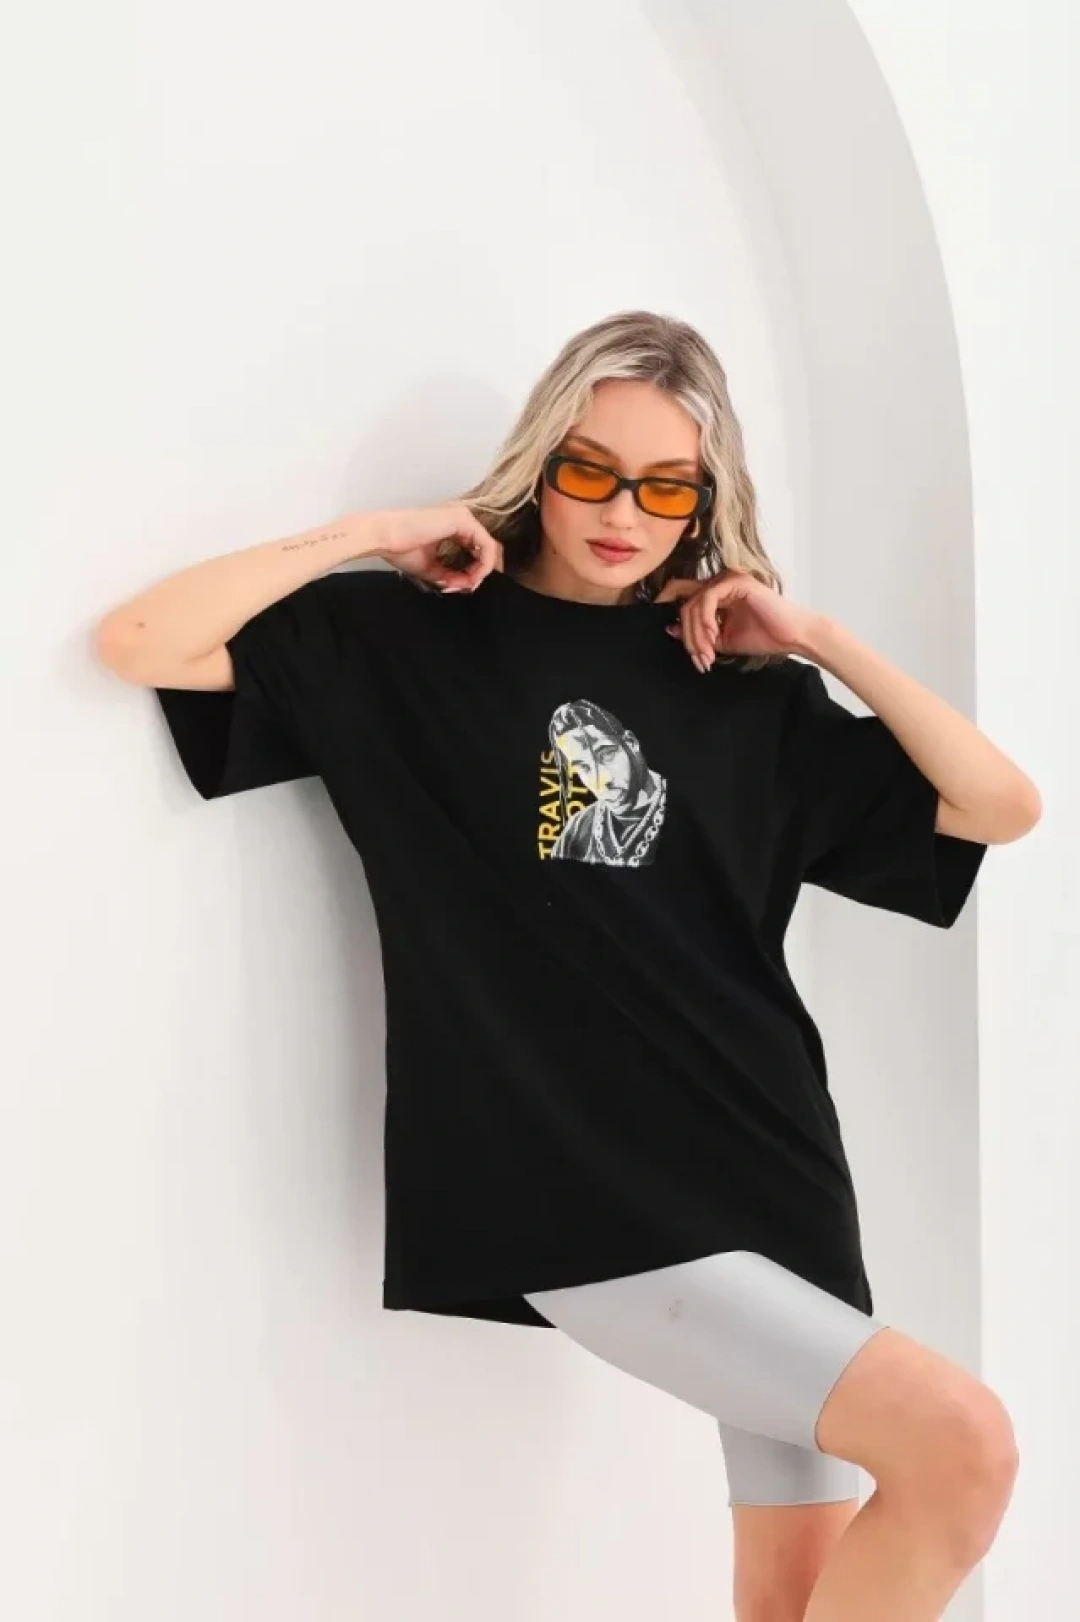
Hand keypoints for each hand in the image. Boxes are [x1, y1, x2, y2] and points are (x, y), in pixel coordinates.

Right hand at [374, 503, 502, 591]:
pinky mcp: (463, 520)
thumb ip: (450, 576)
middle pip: (487, 549)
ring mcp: (464, 518)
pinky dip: (483, 566)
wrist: (383, 537)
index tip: (463, 588)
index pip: (478, 550)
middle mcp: (462, 520)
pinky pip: (487, 546)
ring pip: (489, 548)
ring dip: (482, 571)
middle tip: (470, 589)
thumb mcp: (431, 568)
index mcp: (454, 528)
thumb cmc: (399, 548)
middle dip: (482, 573)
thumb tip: (466, 587)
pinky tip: (471, 578)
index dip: (476, 572)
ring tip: (468, 585)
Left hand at [654, 569, 820, 668]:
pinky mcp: (736, 581)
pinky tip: (714, 635)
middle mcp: (720, 582)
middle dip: (688, 636)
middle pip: (685, 604)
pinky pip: (708, 598)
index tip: (668, 633)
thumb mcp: (722, 640)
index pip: (682, 596)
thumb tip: (671, 629)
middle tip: (699, 658)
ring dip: (697, 634)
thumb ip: (699, 634)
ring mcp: (728, 579)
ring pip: (694, 603)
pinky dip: (705, 619)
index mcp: (716, 593)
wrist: (791, 636)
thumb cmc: (763, 636)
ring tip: (708, 653)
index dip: (669, 609)